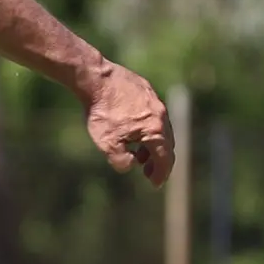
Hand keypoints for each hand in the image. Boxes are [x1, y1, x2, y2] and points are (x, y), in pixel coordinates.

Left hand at [82, 61, 173, 186]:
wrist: (96, 78)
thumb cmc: (101, 112)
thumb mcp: (107, 144)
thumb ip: (121, 161)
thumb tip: (130, 166)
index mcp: (155, 130)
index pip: (165, 158)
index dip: (161, 174)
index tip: (155, 185)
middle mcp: (161, 115)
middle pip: (167, 144)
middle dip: (159, 162)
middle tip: (148, 173)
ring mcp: (155, 101)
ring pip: (160, 129)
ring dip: (152, 145)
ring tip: (138, 155)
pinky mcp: (146, 90)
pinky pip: (153, 115)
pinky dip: (148, 129)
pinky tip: (132, 132)